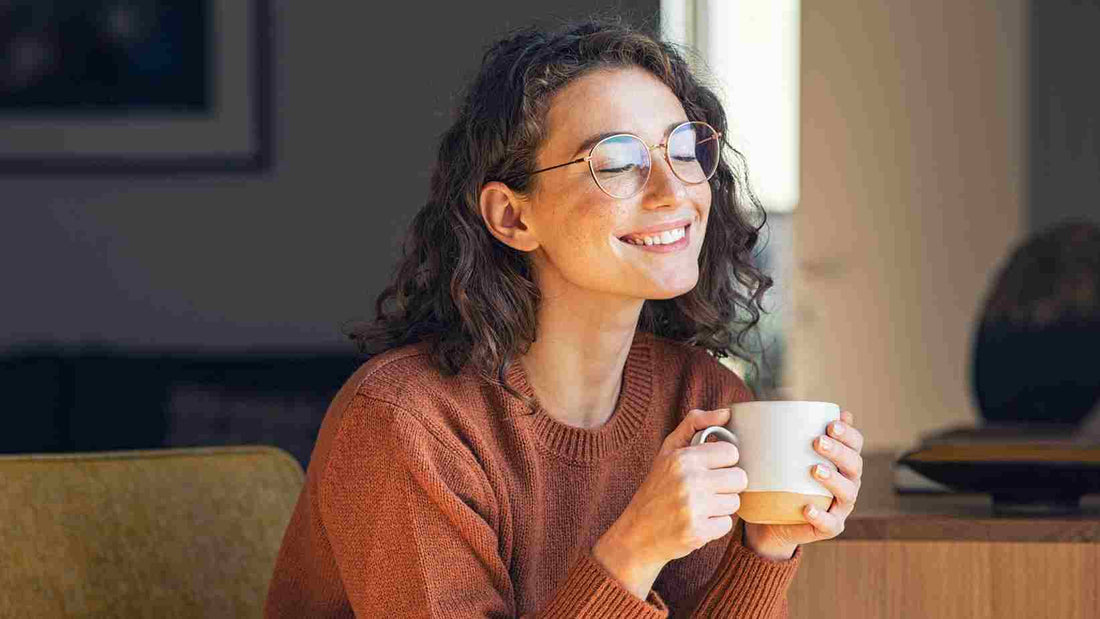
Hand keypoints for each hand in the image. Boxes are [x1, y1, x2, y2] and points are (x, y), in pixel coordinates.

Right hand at [594, 408, 747, 596]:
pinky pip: (727, 525)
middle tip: (706, 489)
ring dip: (721, 506)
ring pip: (735, 502)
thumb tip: (726, 412)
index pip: (732, 453)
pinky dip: (714, 526)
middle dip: (726, 485)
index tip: (709, 468)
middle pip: (740, 478)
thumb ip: (695, 424)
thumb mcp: (668, 450)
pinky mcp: (698, 532)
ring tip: (699, 506)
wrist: (637, 533)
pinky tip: (696, 522)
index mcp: (683, 458)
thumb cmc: (656, 488)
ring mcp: (694, 508)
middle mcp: (689, 481)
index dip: (723, 462)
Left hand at [743, 410, 863, 558]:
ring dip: (834, 480)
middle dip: (840, 451)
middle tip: (818, 442)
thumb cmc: (780, 479)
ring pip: (848, 493)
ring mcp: (840, 507)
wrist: (771, 520)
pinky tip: (807, 508)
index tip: (830, 423)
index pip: (855, 443)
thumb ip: (786, 430)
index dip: (848, 433)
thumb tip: (782, 400)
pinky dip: (821, 516)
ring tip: (815, 470)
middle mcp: (847, 482)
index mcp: (841, 461)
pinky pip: (830, 524)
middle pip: (855, 465)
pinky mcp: (829, 527)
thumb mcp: (782, 453)